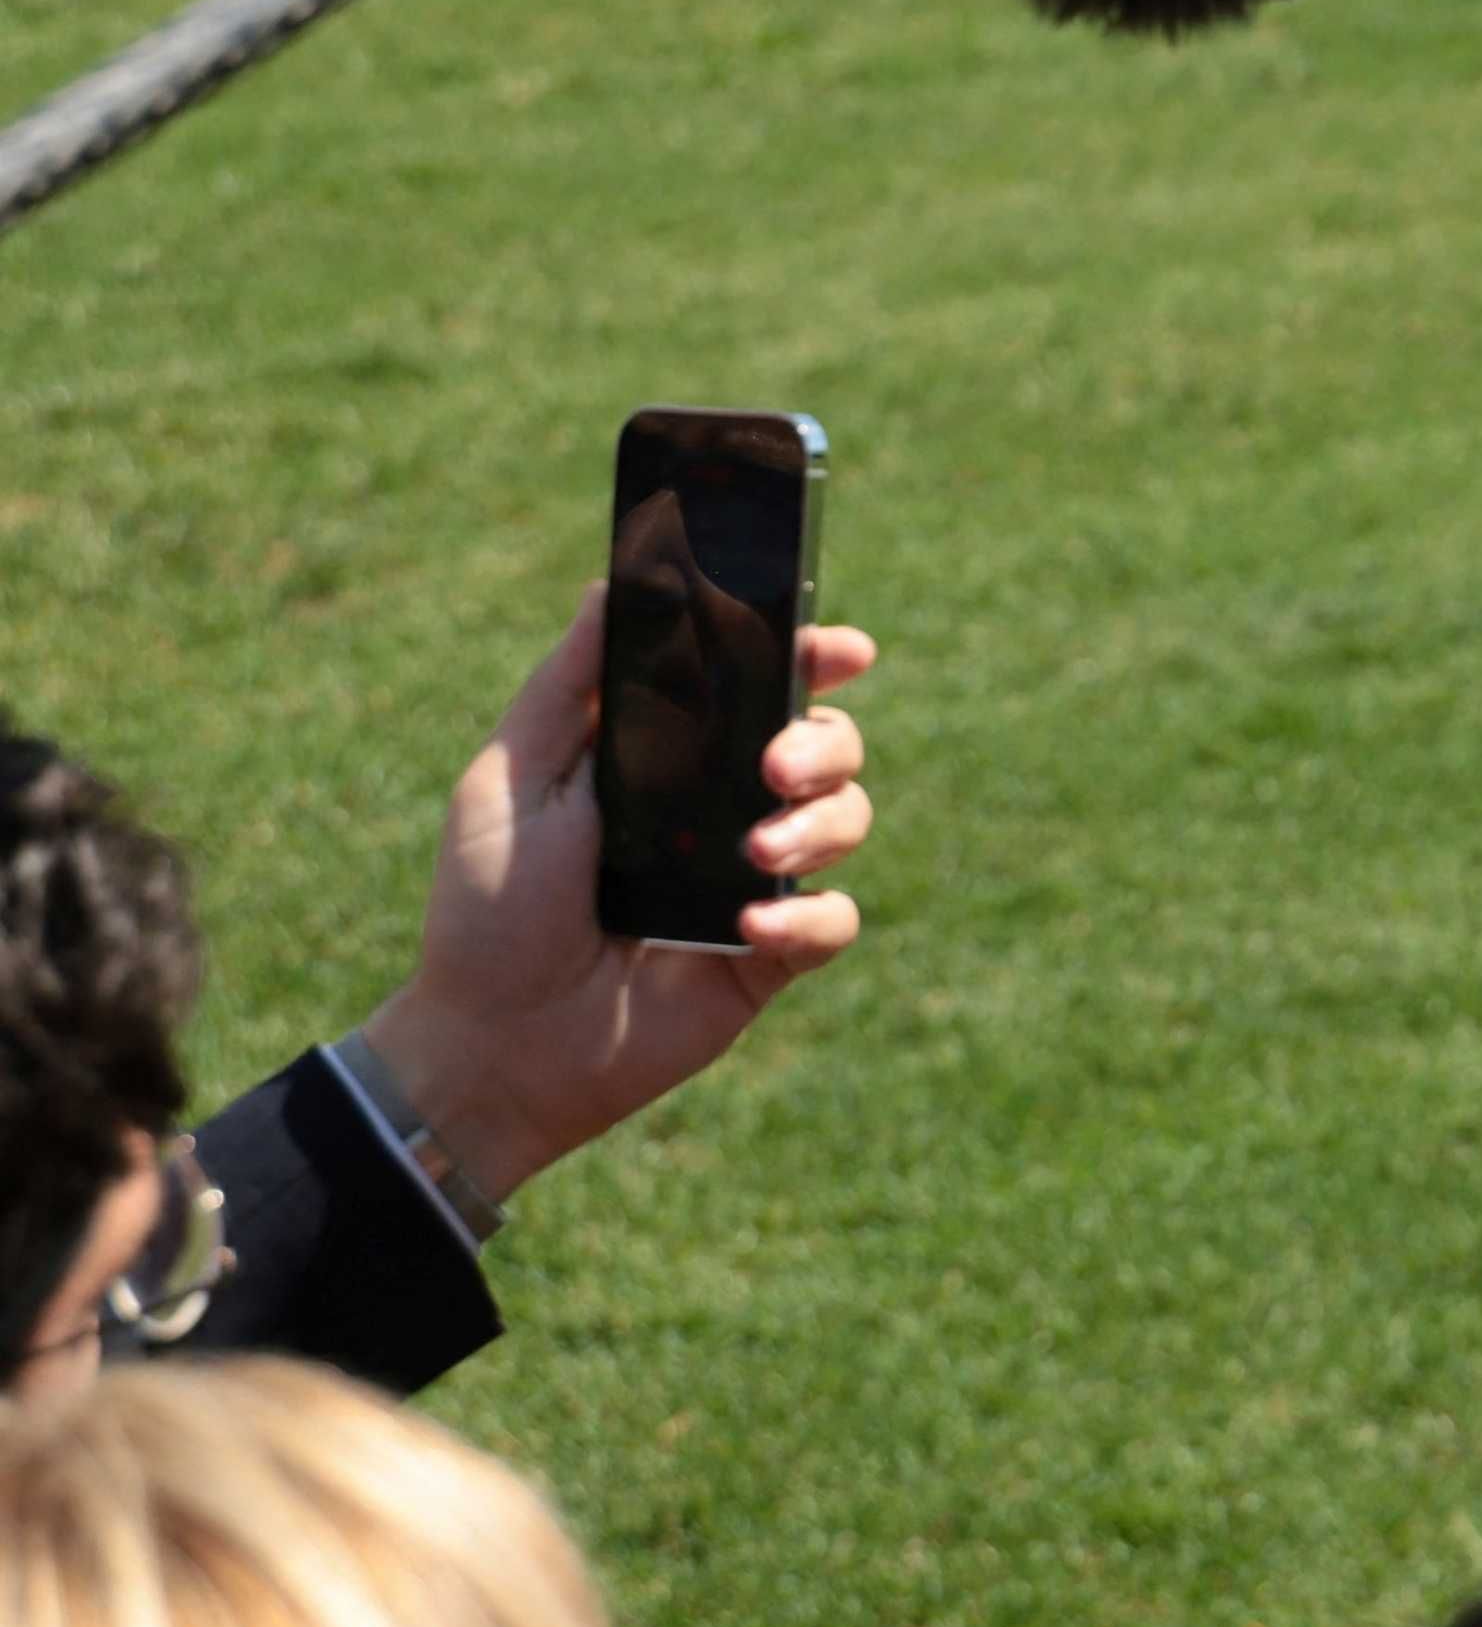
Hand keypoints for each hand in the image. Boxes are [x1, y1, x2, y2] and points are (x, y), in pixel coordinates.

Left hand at [353, 584, 879, 1211]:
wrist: (491, 1043)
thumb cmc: (486, 911)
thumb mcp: (508, 781)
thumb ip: (567, 685)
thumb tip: (615, 582)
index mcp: (673, 758)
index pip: (765, 685)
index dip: (815, 655)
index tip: (844, 648)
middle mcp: (725, 810)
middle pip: (829, 742)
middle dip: (822, 740)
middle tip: (774, 766)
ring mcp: (754, 882)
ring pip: (850, 818)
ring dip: (819, 822)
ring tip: (754, 850)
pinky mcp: (770, 958)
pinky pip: (835, 921)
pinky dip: (807, 917)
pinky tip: (746, 929)